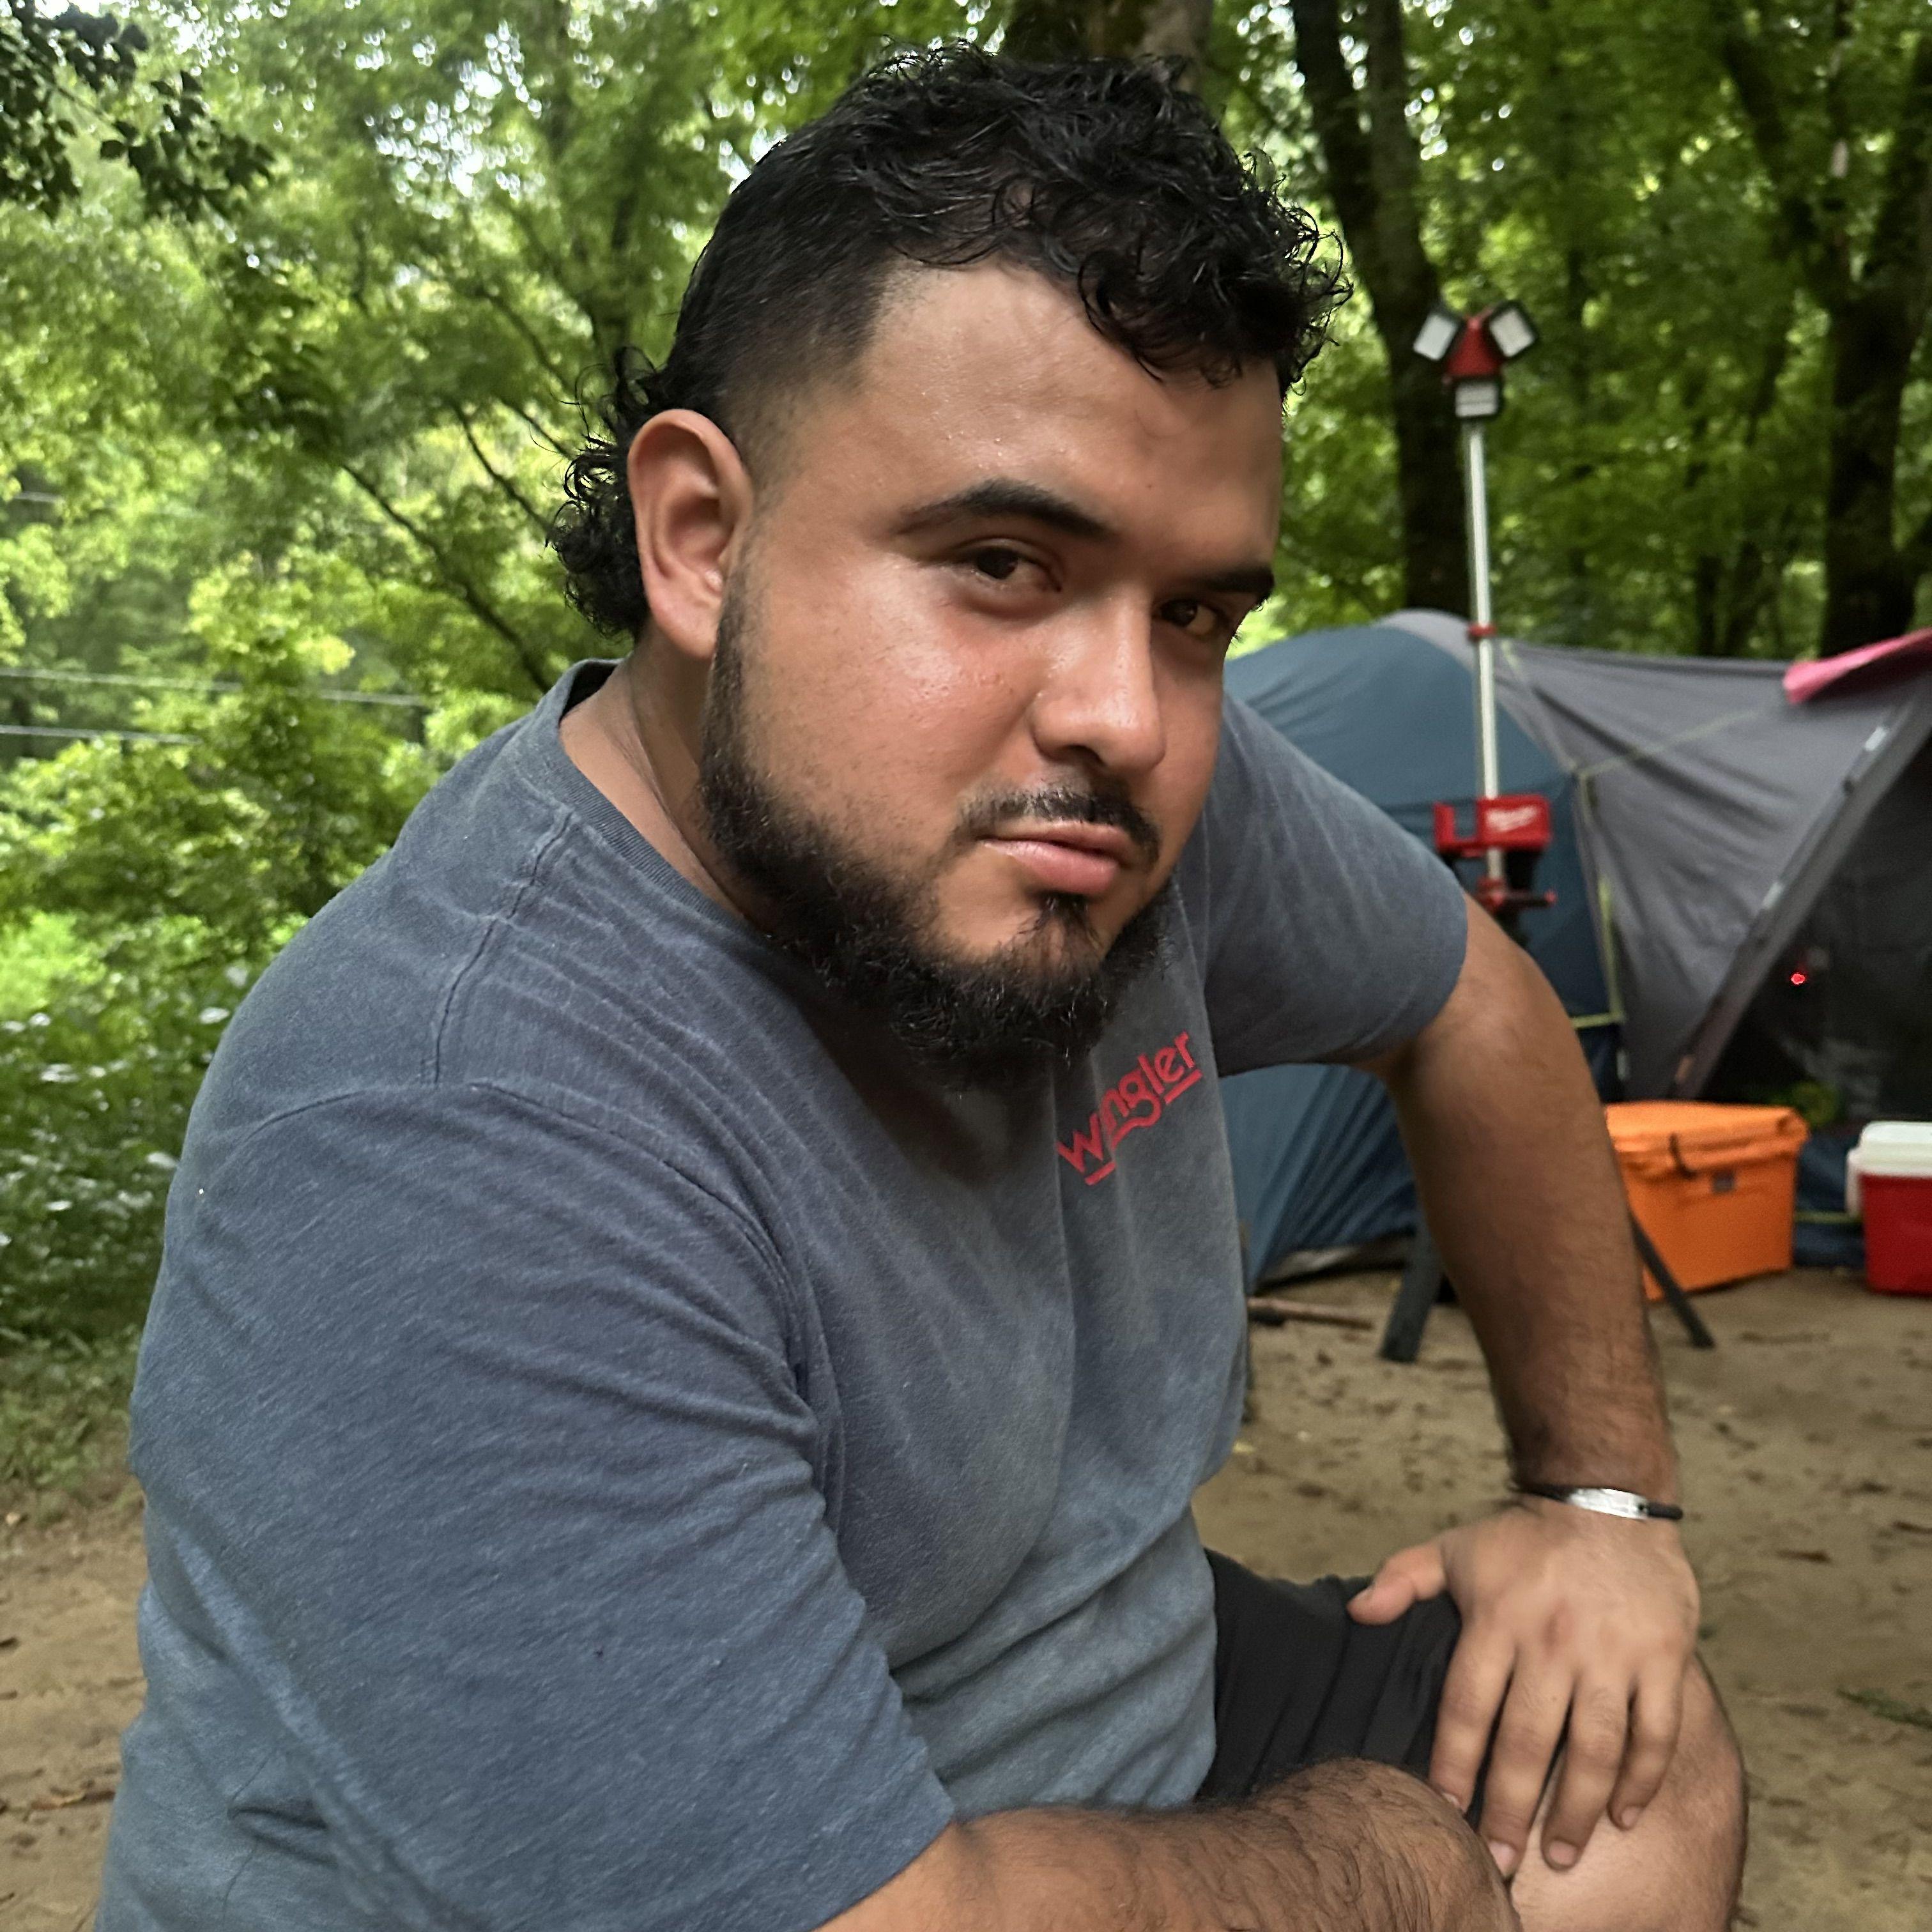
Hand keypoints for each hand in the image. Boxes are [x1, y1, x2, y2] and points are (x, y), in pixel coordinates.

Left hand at [1347, 1498, 1698, 1878]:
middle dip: (1512, 1808)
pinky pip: (1656, 1733)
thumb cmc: (1524, 1537)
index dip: (1454, 1763)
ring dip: (1579, 1810)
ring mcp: (1611, 1653)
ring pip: (1596, 1749)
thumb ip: (1402, 1580)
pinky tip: (1626, 1816)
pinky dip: (1643, 1780)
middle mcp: (1553, 1640)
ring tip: (1560, 1852)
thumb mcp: (1455, 1548)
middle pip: (1528, 1741)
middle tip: (1502, 1861)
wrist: (1607, 1500)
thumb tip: (1356, 1613)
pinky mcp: (1662, 1657)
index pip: (1468, 1707)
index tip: (1445, 1810)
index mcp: (1498, 1618)